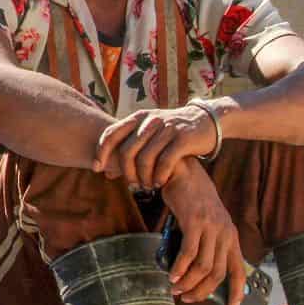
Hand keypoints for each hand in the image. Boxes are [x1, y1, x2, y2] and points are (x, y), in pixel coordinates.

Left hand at [93, 104, 218, 190]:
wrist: (206, 121)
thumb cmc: (171, 133)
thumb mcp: (148, 135)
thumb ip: (129, 150)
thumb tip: (106, 173)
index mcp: (138, 118)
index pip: (111, 134)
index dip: (100, 152)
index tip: (97, 168)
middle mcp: (150, 121)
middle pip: (127, 151)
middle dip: (126, 172)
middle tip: (132, 184)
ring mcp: (167, 128)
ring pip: (145, 158)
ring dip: (144, 177)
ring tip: (147, 186)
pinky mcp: (183, 138)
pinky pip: (165, 161)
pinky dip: (159, 176)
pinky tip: (159, 183)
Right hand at [161, 158, 244, 304]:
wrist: (183, 173)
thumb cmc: (192, 200)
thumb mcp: (206, 223)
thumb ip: (206, 244)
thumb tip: (194, 272)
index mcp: (231, 236)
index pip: (239, 270)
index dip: (238, 292)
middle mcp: (225, 233)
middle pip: (218, 273)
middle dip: (202, 291)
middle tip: (186, 297)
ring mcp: (211, 228)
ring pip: (203, 267)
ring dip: (188, 282)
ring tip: (175, 288)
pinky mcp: (194, 223)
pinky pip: (188, 253)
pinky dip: (179, 268)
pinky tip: (171, 274)